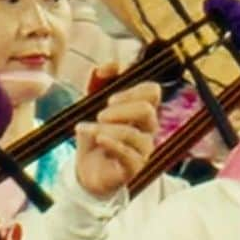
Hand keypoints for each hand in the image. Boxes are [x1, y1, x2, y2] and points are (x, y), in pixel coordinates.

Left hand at [75, 81, 160, 197]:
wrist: (87, 171)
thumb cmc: (94, 136)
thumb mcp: (90, 107)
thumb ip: (96, 84)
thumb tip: (102, 68)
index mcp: (141, 111)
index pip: (152, 91)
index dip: (132, 86)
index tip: (109, 93)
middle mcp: (147, 129)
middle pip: (147, 110)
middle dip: (121, 108)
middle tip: (100, 115)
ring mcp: (142, 150)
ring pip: (133, 133)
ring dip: (106, 128)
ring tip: (87, 129)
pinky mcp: (133, 168)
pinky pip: (128, 154)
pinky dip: (111, 143)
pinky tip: (98, 139)